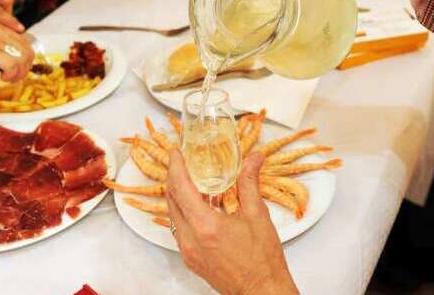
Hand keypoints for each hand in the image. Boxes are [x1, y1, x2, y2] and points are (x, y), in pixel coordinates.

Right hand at [0, 20, 33, 81]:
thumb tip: (1, 63)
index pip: (24, 40)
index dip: (25, 57)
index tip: (19, 68)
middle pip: (28, 49)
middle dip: (26, 66)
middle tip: (16, 76)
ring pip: (23, 57)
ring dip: (20, 72)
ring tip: (9, 78)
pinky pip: (13, 65)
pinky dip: (11, 75)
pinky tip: (2, 78)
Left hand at [166, 150, 298, 294]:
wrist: (262, 291)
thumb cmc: (262, 261)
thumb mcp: (257, 215)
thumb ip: (250, 182)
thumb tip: (254, 159)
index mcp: (205, 226)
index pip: (180, 187)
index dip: (176, 166)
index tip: (175, 152)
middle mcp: (190, 239)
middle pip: (171, 200)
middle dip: (174, 178)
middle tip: (181, 162)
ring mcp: (188, 251)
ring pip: (173, 215)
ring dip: (179, 196)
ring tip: (192, 181)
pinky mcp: (190, 258)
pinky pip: (180, 229)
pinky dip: (185, 213)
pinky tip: (200, 206)